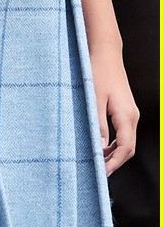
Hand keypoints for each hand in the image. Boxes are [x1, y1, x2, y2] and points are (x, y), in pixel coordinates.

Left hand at [78, 0, 138, 176]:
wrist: (105, 53)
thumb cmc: (97, 73)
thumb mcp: (93, 100)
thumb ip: (97, 125)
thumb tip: (99, 147)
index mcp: (126, 116)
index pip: (125, 148)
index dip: (114, 163)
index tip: (102, 173)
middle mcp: (132, 116)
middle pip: (128, 148)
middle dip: (114, 162)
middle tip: (97, 171)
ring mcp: (130, 113)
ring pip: (126, 141)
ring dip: (113, 153)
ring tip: (96, 161)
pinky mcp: (125, 109)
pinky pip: (123, 132)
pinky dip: (114, 143)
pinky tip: (100, 145)